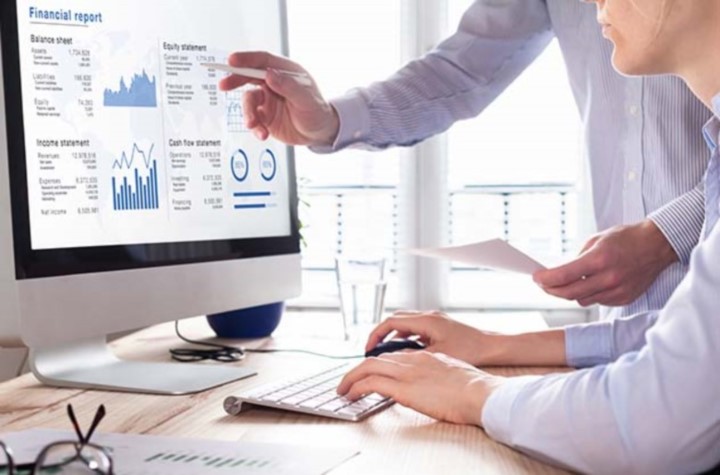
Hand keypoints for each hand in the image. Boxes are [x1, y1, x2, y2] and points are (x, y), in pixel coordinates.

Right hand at [218, 51, 338, 145]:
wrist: (320, 134)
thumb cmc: (318, 112)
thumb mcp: (306, 99)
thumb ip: (288, 86)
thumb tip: (270, 75)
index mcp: (285, 72)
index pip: (263, 61)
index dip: (247, 59)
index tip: (233, 61)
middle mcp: (274, 83)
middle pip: (249, 76)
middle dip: (235, 80)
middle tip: (224, 85)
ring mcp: (268, 100)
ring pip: (249, 102)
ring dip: (248, 114)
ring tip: (254, 125)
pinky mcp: (265, 116)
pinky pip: (253, 119)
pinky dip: (255, 127)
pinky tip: (262, 134)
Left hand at [337, 351, 504, 425]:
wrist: (479, 392)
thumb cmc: (473, 388)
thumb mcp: (452, 373)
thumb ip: (436, 373)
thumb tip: (431, 383)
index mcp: (425, 357)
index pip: (393, 355)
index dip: (378, 363)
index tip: (369, 372)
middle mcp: (412, 360)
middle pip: (377, 359)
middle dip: (358, 369)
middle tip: (348, 380)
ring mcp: (407, 372)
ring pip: (368, 367)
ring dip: (351, 377)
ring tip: (343, 389)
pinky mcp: (403, 387)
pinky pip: (370, 383)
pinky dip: (356, 387)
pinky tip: (350, 395)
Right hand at [365, 311, 499, 366]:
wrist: (493, 347)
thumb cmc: (471, 350)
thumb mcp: (436, 356)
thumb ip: (413, 356)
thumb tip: (394, 360)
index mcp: (426, 320)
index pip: (391, 321)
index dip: (376, 335)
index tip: (368, 348)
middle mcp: (429, 316)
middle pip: (396, 320)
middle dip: (382, 334)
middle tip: (373, 350)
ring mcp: (435, 320)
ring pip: (406, 324)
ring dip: (394, 336)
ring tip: (387, 354)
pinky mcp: (440, 327)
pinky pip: (416, 329)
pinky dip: (406, 338)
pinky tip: (407, 353)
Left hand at [533, 219, 677, 306]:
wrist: (657, 246)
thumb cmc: (626, 238)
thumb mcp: (596, 240)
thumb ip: (577, 259)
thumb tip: (560, 273)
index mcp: (599, 259)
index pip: (563, 276)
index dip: (545, 279)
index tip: (536, 277)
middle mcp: (608, 278)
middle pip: (569, 293)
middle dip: (551, 290)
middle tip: (543, 284)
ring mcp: (617, 291)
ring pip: (582, 300)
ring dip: (570, 293)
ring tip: (566, 283)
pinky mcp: (624, 298)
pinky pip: (597, 301)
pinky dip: (589, 295)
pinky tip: (589, 284)